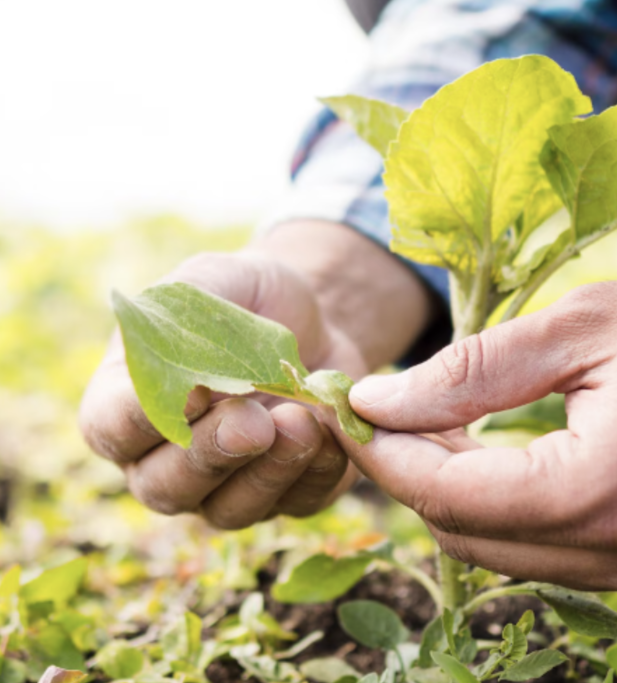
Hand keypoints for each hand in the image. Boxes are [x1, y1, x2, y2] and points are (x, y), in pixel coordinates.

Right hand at [80, 220, 434, 527]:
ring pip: (229, 510)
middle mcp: (166, 458)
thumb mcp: (215, 280)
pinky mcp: (286, 493)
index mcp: (129, 402)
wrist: (314, 319)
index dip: (144, 418)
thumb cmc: (247, 297)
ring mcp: (224, 486)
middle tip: (253, 420)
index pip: (112, 429)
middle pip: (166, 486)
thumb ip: (186, 317)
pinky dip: (317, 471)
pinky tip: (330, 429)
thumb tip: (188, 381)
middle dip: (211, 454)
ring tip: (300, 421)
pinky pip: (296, 502)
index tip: (192, 390)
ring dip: (267, 472)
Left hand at [340, 268, 616, 593]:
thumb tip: (380, 400)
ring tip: (436, 423)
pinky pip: (550, 551)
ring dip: (456, 493)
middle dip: (411, 474)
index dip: (384, 452)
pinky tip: (495, 453)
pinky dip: (506, 508)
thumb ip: (472, 370)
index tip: (349, 407)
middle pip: (465, 535)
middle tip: (387, 409)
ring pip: (503, 552)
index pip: (447, 495)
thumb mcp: (584, 325)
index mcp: (599, 489)